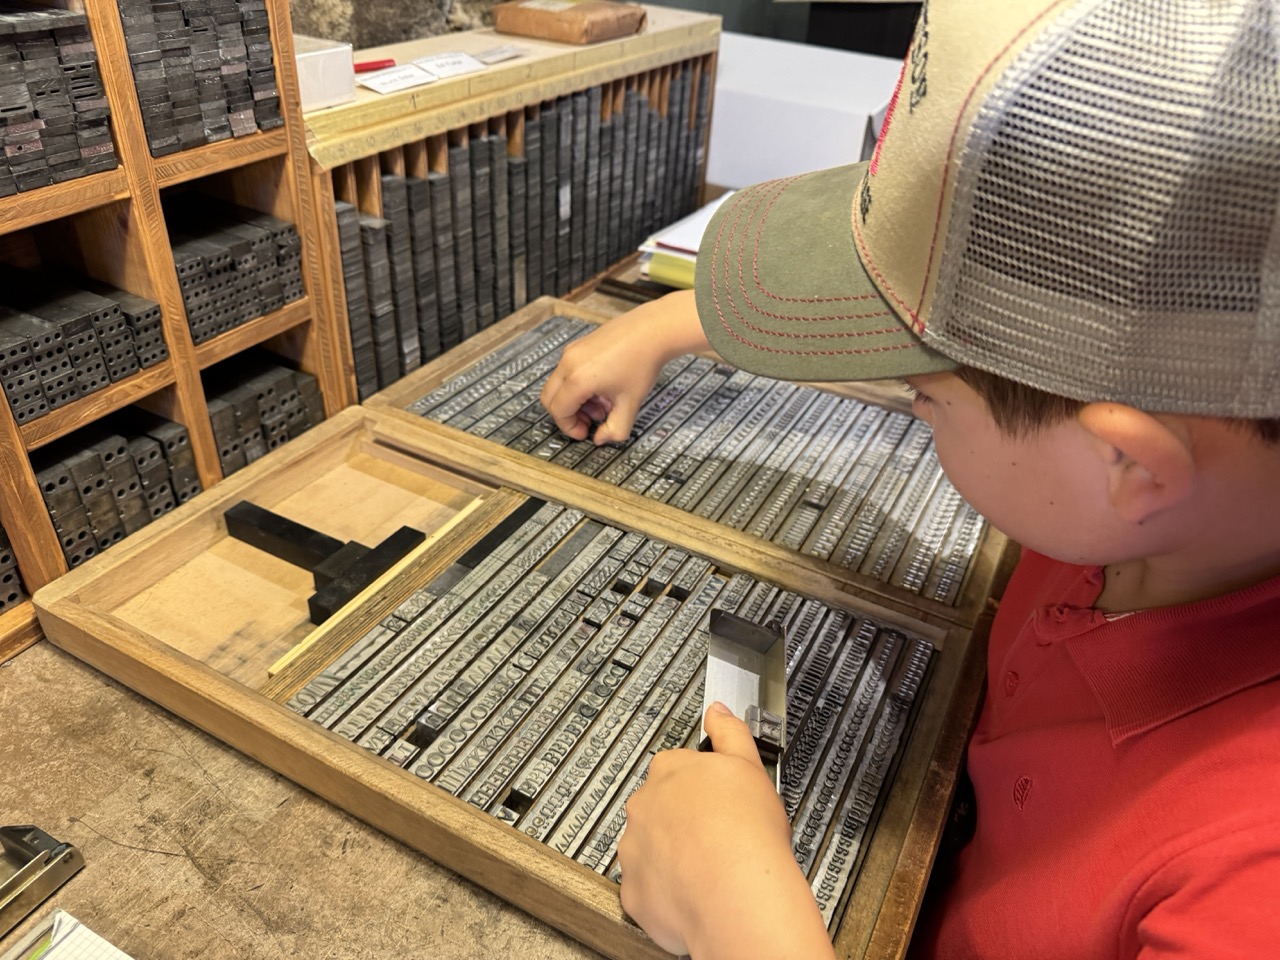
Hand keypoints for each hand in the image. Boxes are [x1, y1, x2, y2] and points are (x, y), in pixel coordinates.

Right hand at [540, 290, 709, 444]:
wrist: (652, 331)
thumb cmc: (642, 362)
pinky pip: (567, 371)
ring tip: (602, 404)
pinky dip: (577, 385)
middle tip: (590, 421)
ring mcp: (571, 352)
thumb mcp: (630, 404)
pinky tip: (602, 387)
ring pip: (558, 385)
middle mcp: (569, 363)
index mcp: (578, 380)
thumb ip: (615, 429)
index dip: (570, 428)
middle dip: (568, 415)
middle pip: (550, 399)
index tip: (585, 433)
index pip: (559, 412)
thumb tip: (601, 438)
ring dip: (574, 400)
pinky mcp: (578, 345)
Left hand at [618, 703, 833, 959]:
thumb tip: (717, 710)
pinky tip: (693, 895)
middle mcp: (643, 806)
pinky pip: (646, 889)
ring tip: (707, 870)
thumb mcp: (749, 765)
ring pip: (648, 848)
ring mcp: (634, 850)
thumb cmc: (748, 833)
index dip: (701, 787)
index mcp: (669, 771)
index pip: (675, 769)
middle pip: (658, 808)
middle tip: (716, 837)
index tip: (718, 802)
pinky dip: (664, 893)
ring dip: (670, 856)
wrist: (738, 896)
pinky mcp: (632, 892)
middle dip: (681, 821)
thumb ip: (729, 732)